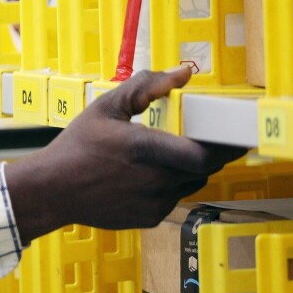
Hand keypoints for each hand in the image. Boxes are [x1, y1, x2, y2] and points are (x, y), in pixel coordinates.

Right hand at [3, 66, 245, 242]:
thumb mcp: (107, 106)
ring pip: (190, 183)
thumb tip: (182, 73)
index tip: (240, 136)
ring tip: (167, 154)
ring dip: (188, 168)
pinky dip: (169, 184)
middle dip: (208, 152)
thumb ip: (146, 86)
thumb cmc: (78, 146)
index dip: (229, 147)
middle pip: (203, 168)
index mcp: (149, 149)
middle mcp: (157, 180)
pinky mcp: (150, 218)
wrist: (52, 190)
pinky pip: (172, 199)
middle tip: (203, 137)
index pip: (207, 154)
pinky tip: (144, 175)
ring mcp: (155, 203)